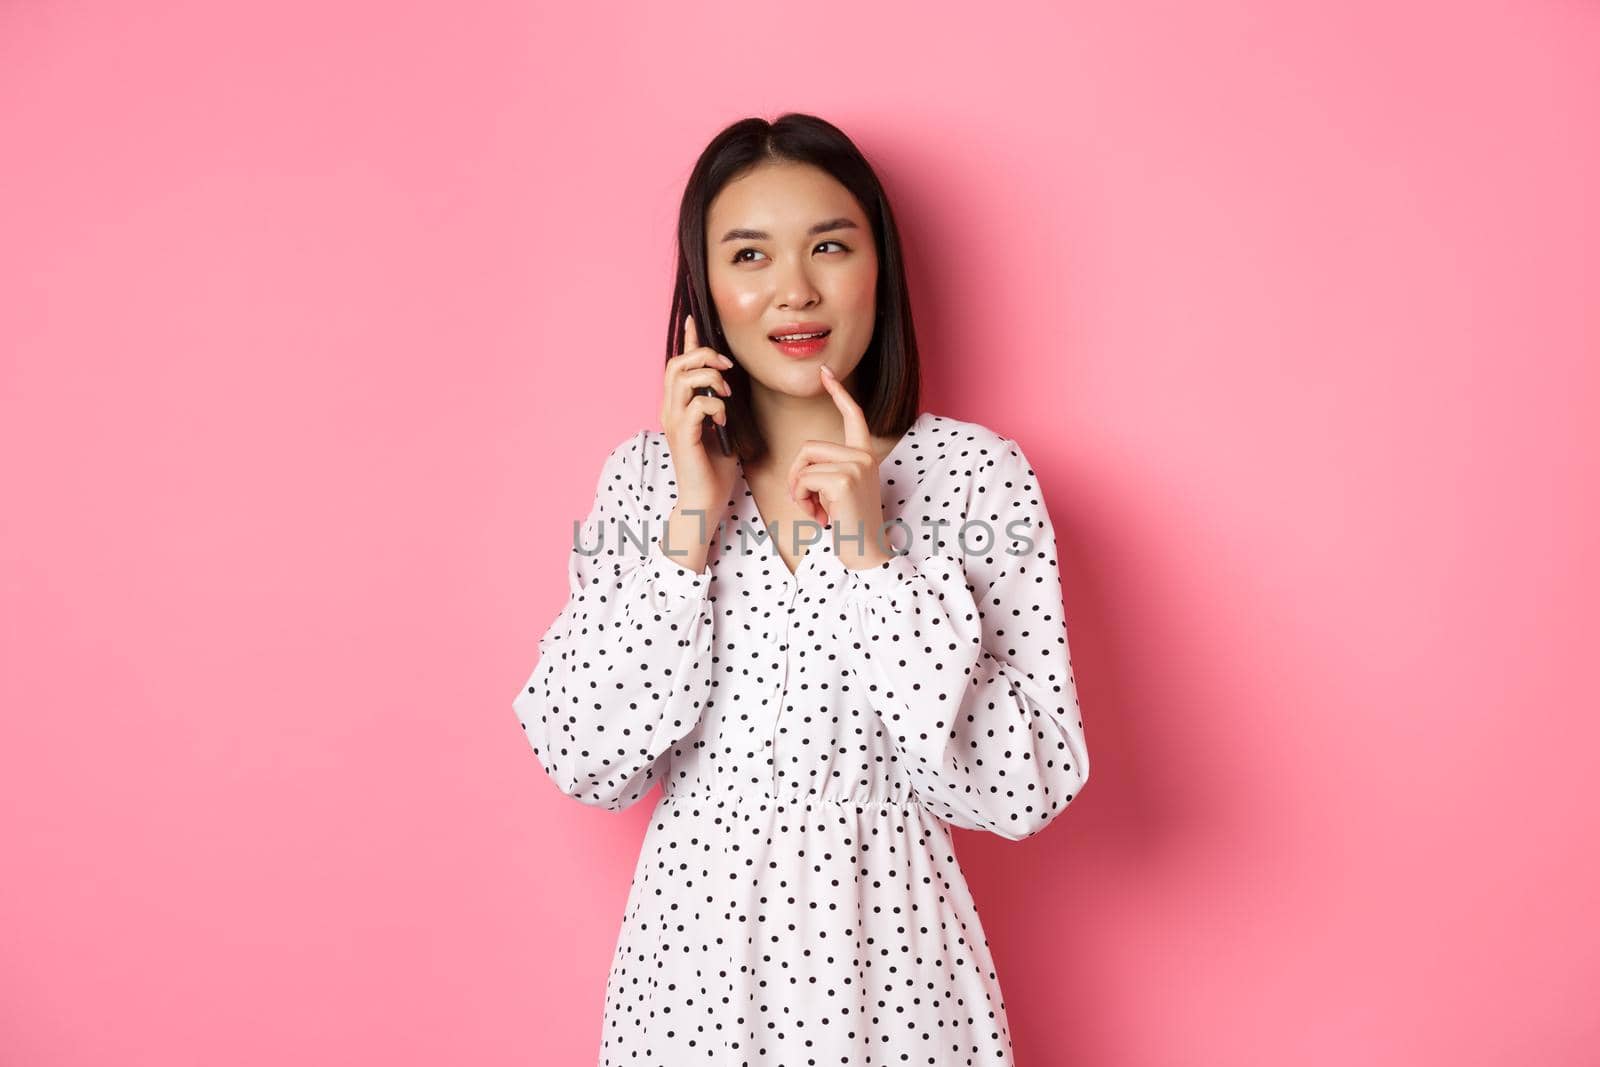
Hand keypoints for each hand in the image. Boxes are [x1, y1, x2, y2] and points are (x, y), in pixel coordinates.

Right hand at [661, 314, 738, 516]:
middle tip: (727, 367)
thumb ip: (721, 407)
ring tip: (727, 395)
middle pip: (677, 363)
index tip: (695, 320)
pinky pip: (697, 405)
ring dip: (710, 379)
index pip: (677, 364)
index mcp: (677, 406)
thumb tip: (731, 387)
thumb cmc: (714, 470)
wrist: (703, 501)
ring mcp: (674, 422)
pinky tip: (724, 420)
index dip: (687, 339)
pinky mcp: (684, 436)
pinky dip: (715, 406)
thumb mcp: (721, 430)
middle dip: (704, 356)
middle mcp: (670, 410)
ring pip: (683, 378)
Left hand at [786, 364, 894, 569]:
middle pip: (809, 447)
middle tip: (807, 503)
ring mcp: (856, 465)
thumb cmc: (850, 525)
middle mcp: (864, 456)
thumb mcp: (840, 491)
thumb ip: (828, 470)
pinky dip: (802, 500)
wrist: (865, 553)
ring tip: (816, 512)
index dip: (838, 392)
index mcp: (865, 455)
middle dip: (797, 475)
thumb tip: (802, 467)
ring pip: (804, 463)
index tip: (826, 372)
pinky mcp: (844, 480)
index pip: (853, 415)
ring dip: (799, 491)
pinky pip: (804, 480)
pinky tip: (821, 517)